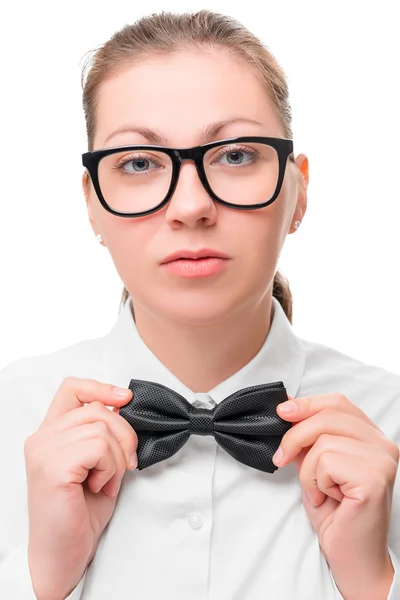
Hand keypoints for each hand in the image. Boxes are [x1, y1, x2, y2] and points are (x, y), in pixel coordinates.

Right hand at [24, 377, 137, 599]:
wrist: (63, 555)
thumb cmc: (80, 513)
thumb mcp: (97, 463)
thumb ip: (102, 434)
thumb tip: (123, 406)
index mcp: (50, 434)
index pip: (71, 388)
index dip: (102, 387)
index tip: (125, 398)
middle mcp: (42, 438)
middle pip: (97, 408)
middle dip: (124, 434)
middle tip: (125, 464)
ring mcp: (44, 451)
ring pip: (102, 427)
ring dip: (116, 458)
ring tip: (106, 482)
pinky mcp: (53, 467)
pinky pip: (99, 447)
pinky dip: (110, 469)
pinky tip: (100, 488)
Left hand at [273, 393, 398, 597]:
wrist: (350, 556)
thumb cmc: (336, 515)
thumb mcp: (315, 467)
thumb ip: (307, 439)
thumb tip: (287, 411)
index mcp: (371, 438)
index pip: (338, 403)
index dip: (307, 404)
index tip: (282, 412)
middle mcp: (382, 445)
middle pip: (328, 415)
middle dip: (295, 435)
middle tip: (281, 457)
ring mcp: (381, 460)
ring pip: (323, 441)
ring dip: (308, 470)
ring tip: (319, 490)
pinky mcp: (373, 478)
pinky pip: (326, 462)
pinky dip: (316, 482)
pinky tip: (328, 498)